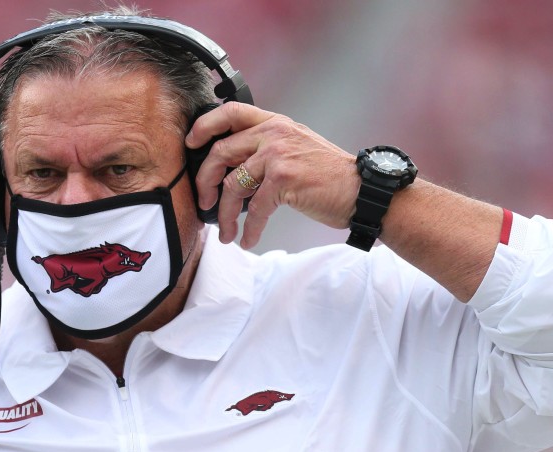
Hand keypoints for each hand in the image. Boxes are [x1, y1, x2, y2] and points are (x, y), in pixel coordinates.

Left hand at [185, 103, 358, 247]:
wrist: (361, 191)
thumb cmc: (328, 176)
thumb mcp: (296, 148)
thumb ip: (265, 148)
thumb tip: (231, 171)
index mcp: (275, 123)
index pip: (231, 112)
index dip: (205, 126)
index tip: (191, 143)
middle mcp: (274, 134)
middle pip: (220, 153)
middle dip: (204, 182)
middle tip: (204, 204)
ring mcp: (278, 155)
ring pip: (233, 185)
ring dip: (225, 215)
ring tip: (226, 233)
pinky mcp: (284, 179)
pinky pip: (254, 209)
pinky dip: (248, 229)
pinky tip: (247, 239)